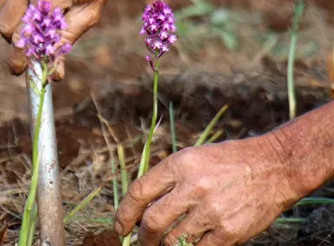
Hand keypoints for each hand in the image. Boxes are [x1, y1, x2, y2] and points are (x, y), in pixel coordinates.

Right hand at [0, 0, 145, 80]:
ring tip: (32, 9)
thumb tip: (54, 74)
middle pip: (3, 26)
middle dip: (15, 37)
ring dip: (10, 16)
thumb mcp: (90, 11)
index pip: (23, 39)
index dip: (19, 60)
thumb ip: (66, 42)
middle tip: (31, 36)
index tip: (18, 71)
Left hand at [114, 135, 305, 245]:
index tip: (120, 226)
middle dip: (142, 237)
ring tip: (164, 245)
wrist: (275, 166)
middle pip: (152, 221)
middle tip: (141, 242)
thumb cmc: (229, 161)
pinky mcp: (229, 231)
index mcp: (180, 164)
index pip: (139, 192)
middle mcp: (193, 186)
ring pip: (173, 241)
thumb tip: (140, 207)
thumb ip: (168, 179)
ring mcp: (212, 210)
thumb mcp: (193, 158)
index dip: (124, 213)